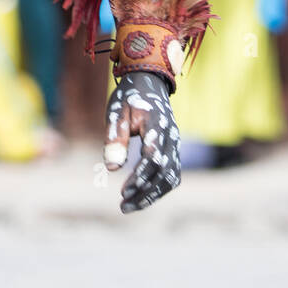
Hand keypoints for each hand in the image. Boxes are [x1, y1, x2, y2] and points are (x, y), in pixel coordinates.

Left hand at [102, 70, 180, 212]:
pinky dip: (159, 189)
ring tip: (129, 206)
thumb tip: (112, 168)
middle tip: (123, 206)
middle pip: (165, 173)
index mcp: (157, 124)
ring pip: (171, 177)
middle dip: (145, 193)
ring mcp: (175, 143)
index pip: (154, 157)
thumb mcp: (116, 111)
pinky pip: (172, 175)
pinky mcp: (173, 150)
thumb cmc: (129, 97)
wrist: (150, 81)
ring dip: (153, 195)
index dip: (140, 177)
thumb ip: (115, 137)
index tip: (123, 191)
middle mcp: (171, 136)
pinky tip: (141, 196)